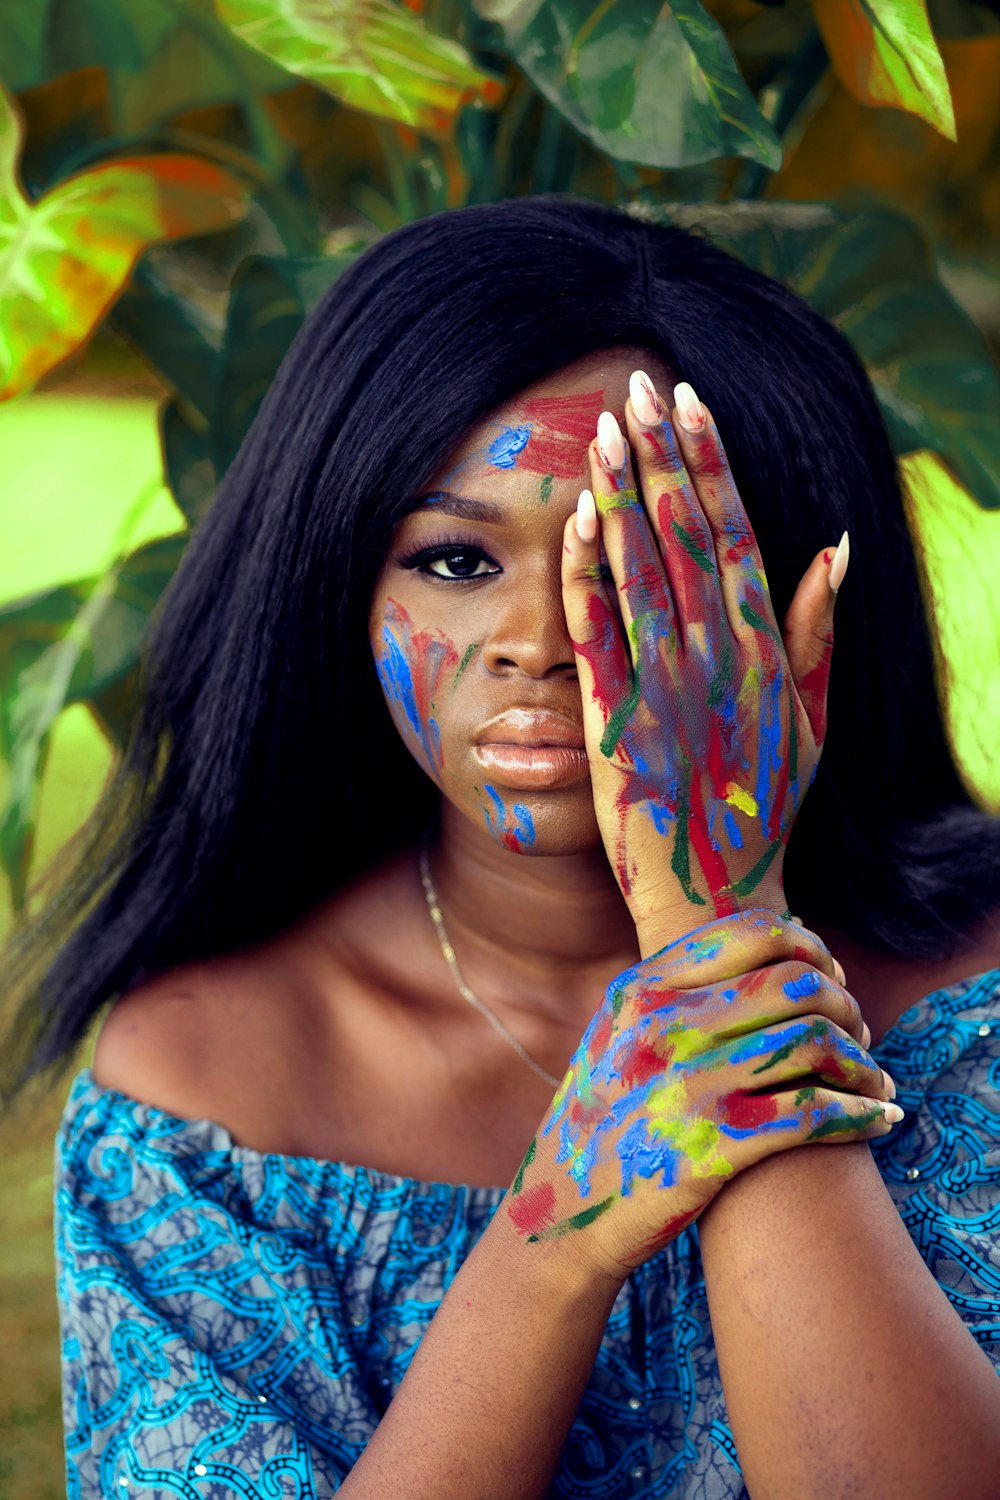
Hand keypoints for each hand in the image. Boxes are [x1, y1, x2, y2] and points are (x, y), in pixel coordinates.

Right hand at [506, 911, 895, 1283]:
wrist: (561, 1214)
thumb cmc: (604, 1119)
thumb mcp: (617, 1034)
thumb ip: (676, 990)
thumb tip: (770, 947)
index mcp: (643, 988)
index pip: (754, 933)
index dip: (812, 950)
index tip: (832, 980)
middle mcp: (665, 1027)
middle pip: (797, 984)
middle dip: (847, 1007)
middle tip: (859, 1037)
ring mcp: (688, 1086)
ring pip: (814, 1044)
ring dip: (863, 1065)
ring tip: (877, 1085)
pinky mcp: (714, 1148)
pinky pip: (814, 1114)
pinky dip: (861, 1115)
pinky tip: (877, 1123)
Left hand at [561, 372, 842, 956]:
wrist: (715, 895)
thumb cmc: (763, 807)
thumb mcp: (812, 719)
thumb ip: (819, 631)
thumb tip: (836, 543)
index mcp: (767, 651)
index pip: (736, 533)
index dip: (711, 463)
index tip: (691, 401)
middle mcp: (719, 657)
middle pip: (686, 535)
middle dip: (662, 456)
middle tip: (639, 386)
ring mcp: (666, 687)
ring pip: (641, 571)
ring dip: (622, 495)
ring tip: (605, 429)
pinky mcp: (614, 719)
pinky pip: (597, 633)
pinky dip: (587, 574)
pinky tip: (576, 520)